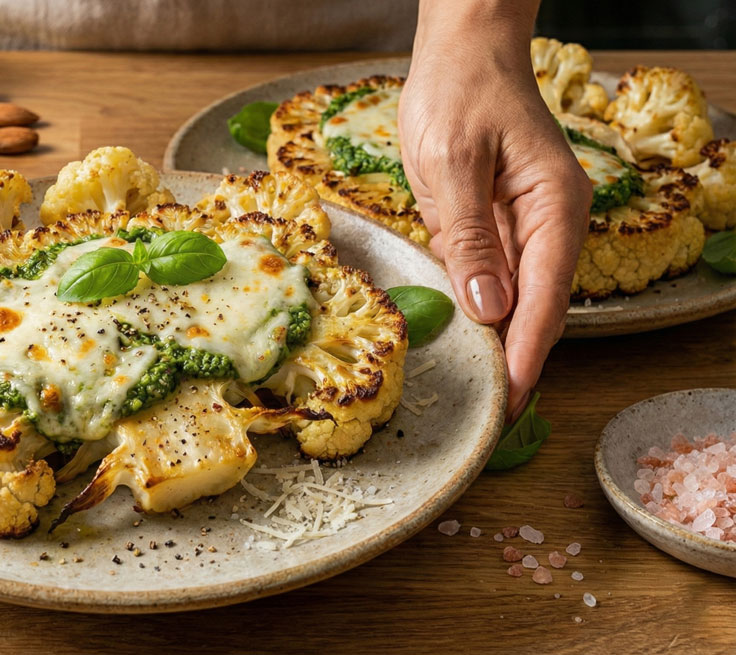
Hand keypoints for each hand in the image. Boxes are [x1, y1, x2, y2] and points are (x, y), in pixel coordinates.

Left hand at [399, 0, 592, 419]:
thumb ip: (469, 236)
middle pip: (537, 308)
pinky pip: (495, 278)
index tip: (509, 401)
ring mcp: (528, 225)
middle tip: (490, 418)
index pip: (544, 298)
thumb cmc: (457, 94)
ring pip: (518, 300)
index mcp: (553, 206)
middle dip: (516, 363)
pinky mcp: (501, 225)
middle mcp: (551, 222)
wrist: (463, 54)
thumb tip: (489, 306)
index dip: (525, 354)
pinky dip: (481, 312)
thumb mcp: (450, 162)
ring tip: (476, 396)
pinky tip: (463, 343)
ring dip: (499, 345)